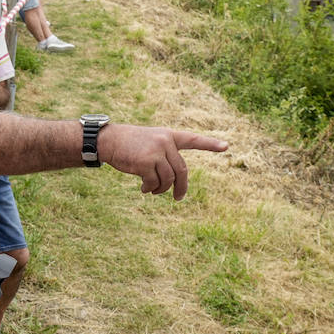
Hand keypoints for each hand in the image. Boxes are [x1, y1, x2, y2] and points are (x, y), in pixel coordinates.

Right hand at [98, 125, 228, 199]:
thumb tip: (173, 182)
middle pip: (181, 170)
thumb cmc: (128, 144)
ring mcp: (156, 151)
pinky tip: (143, 189)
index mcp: (168, 136)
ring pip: (168, 179)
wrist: (108, 141)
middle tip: (178, 198)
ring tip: (152, 191)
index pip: (193, 140)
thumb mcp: (150, 143)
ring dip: (161, 189)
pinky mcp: (145, 162)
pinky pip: (154, 182)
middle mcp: (165, 142)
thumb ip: (165, 155)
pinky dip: (150, 189)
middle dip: (181, 187)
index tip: (226, 146)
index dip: (210, 144)